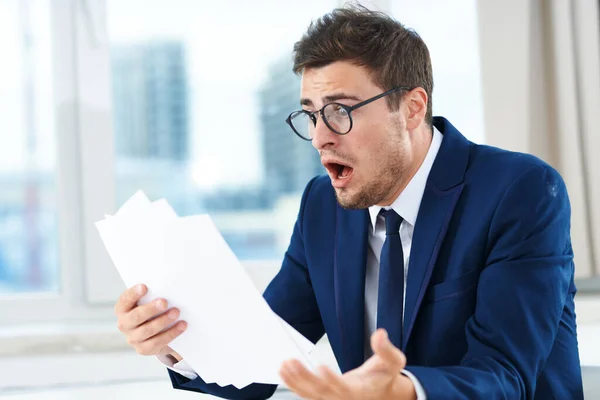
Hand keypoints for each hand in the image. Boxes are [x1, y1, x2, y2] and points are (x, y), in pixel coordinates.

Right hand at [115, 284, 186, 358]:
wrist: (155, 334)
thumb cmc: (152, 311)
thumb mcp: (148, 302)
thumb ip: (152, 295)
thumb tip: (167, 288)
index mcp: (122, 309)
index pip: (125, 300)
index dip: (133, 294)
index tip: (144, 287)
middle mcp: (124, 324)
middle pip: (136, 316)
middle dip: (150, 309)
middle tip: (164, 302)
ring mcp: (133, 338)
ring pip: (147, 330)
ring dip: (163, 321)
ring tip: (176, 312)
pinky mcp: (143, 349)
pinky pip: (157, 342)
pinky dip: (171, 333)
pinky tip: (182, 326)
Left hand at [279, 329, 416, 399]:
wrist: (382, 393)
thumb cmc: (385, 375)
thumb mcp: (393, 361)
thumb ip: (386, 349)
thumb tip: (380, 334)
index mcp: (361, 390)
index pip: (344, 389)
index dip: (332, 380)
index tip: (321, 368)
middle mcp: (344, 398)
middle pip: (322, 392)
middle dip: (305, 378)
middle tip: (292, 362)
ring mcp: (332, 399)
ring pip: (311, 394)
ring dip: (295, 381)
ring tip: (284, 366)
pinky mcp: (324, 397)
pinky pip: (307, 394)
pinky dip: (294, 385)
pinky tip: (283, 373)